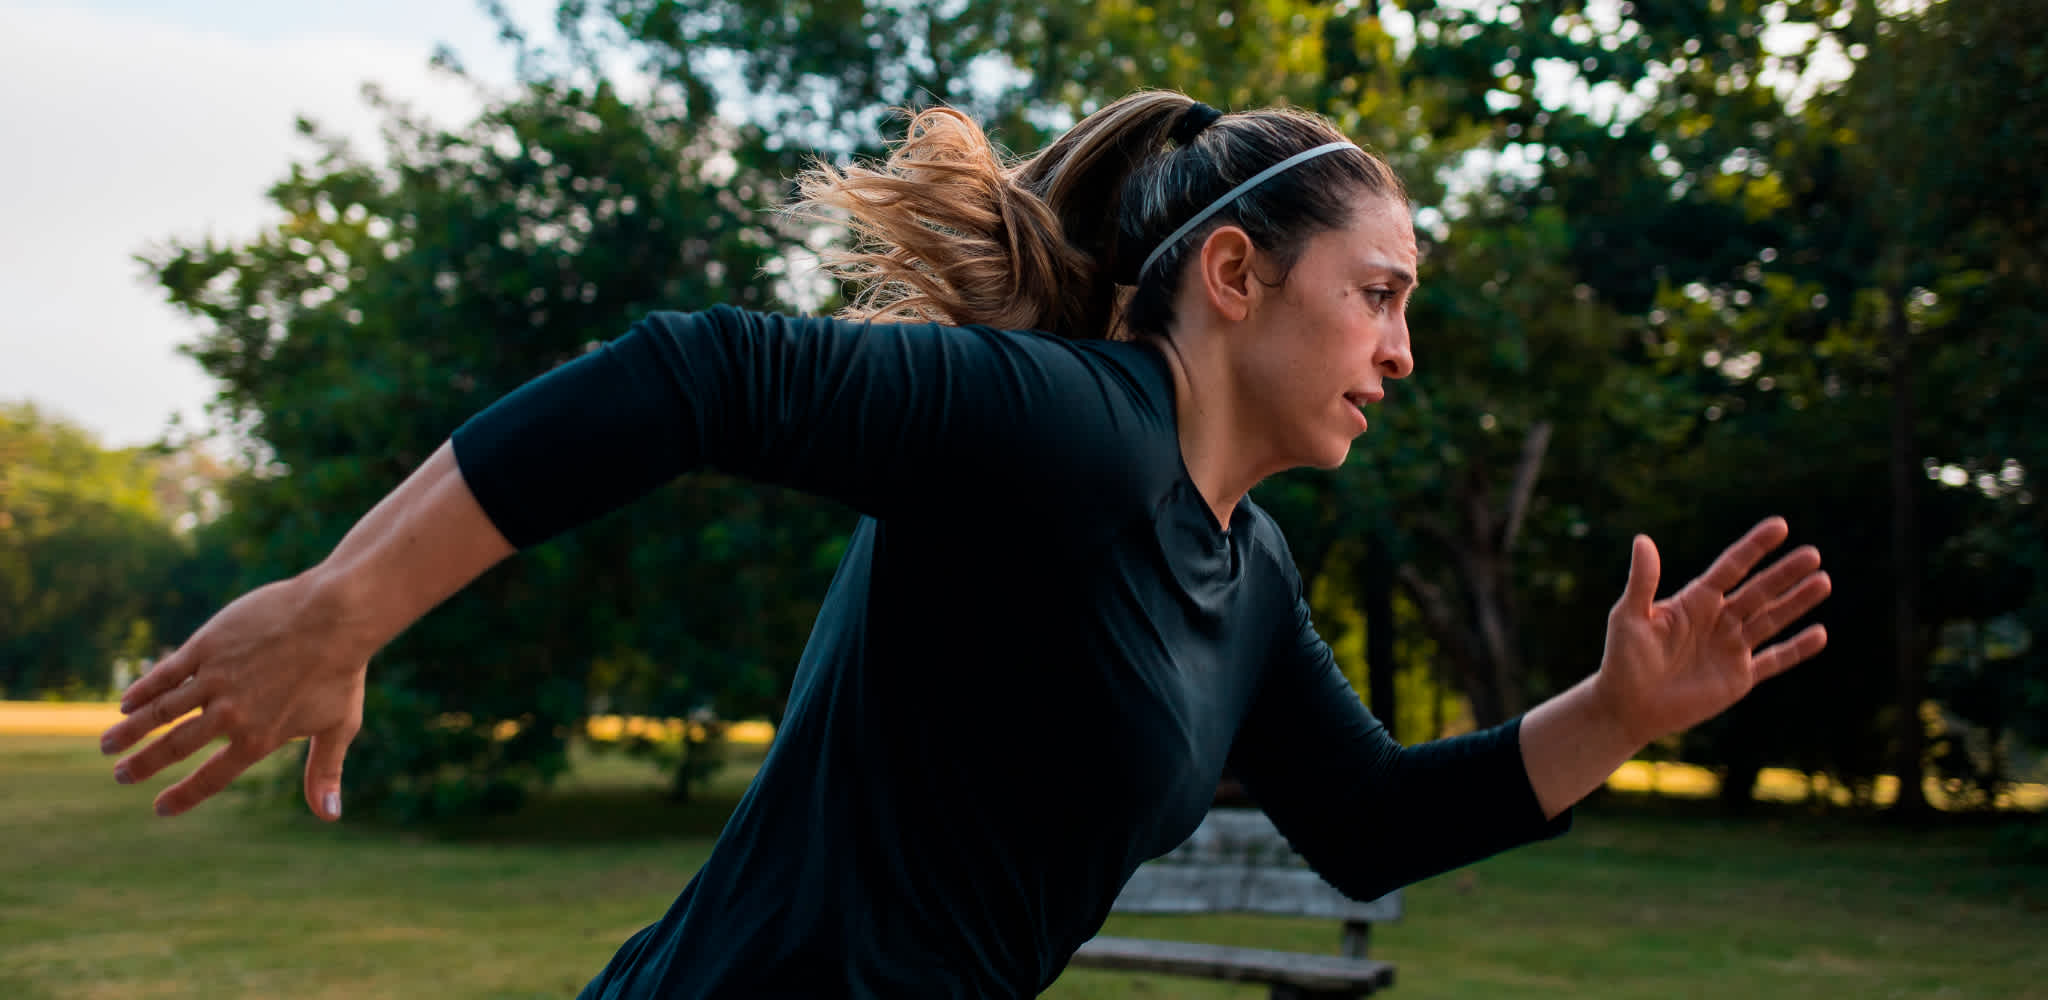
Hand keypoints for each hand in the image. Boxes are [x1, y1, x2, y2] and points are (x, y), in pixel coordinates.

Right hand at [99, 570, 370, 819]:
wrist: (336, 615)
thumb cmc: (342, 671)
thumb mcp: (340, 726)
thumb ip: (324, 772)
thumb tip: (329, 818)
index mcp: (259, 738)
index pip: (212, 778)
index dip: (184, 796)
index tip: (161, 808)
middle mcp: (230, 714)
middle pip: (175, 746)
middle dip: (143, 765)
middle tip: (120, 776)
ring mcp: (215, 678)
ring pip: (160, 711)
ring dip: (130, 730)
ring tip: (108, 745)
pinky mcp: (207, 646)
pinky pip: (166, 673)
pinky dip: (143, 690)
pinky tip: (127, 702)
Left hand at [1595, 517, 1831, 746]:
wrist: (1626, 707)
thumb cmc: (1622, 659)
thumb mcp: (1630, 616)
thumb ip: (1643, 581)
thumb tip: (1642, 540)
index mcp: (1694, 602)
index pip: (1731, 568)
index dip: (1754, 547)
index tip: (1780, 526)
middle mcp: (1718, 620)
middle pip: (1758, 592)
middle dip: (1784, 574)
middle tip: (1813, 555)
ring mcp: (1731, 648)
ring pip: (1771, 620)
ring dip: (1796, 602)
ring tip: (1823, 581)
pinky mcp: (1738, 678)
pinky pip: (1774, 660)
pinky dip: (1797, 650)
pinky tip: (1820, 633)